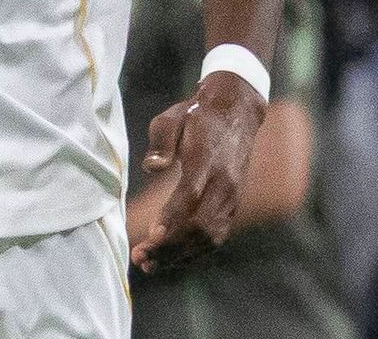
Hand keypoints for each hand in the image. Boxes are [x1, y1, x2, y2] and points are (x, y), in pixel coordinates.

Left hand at [130, 71, 265, 273]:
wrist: (236, 113)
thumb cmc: (195, 117)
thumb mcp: (173, 117)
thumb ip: (161, 141)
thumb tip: (151, 166)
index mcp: (206, 159)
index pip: (190, 194)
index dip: (172, 218)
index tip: (151, 237)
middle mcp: (223, 182)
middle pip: (200, 224)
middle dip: (170, 247)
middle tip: (141, 258)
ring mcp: (231, 196)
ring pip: (210, 237)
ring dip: (181, 256)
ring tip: (150, 265)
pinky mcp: (233, 205)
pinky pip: (217, 236)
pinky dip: (195, 253)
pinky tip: (172, 259)